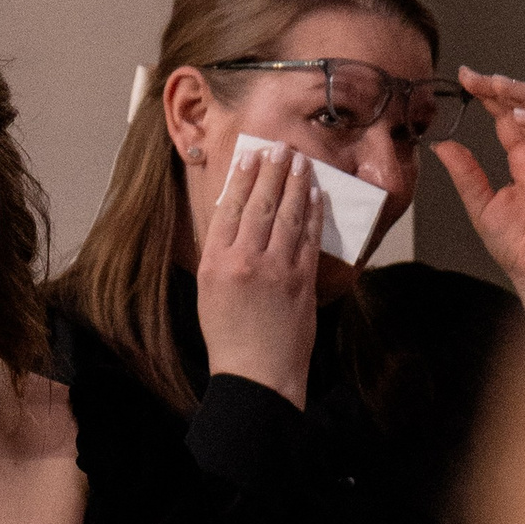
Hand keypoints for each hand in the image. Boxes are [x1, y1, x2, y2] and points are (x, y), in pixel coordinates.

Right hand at [195, 141, 321, 403]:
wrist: (257, 375)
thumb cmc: (230, 338)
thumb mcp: (210, 293)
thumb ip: (220, 256)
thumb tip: (233, 220)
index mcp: (215, 264)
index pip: (229, 209)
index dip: (242, 179)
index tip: (250, 157)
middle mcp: (244, 262)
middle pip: (259, 204)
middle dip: (271, 171)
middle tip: (280, 147)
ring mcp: (276, 270)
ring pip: (287, 215)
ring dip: (294, 183)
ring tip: (299, 160)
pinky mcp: (302, 281)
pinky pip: (308, 237)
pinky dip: (312, 211)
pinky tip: (314, 193)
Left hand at [433, 71, 524, 340]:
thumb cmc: (518, 245)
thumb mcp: (480, 204)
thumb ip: (465, 173)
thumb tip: (442, 144)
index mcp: (523, 157)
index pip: (507, 114)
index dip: (489, 93)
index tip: (465, 77)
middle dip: (505, 87)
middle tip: (478, 76)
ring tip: (498, 86)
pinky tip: (521, 116)